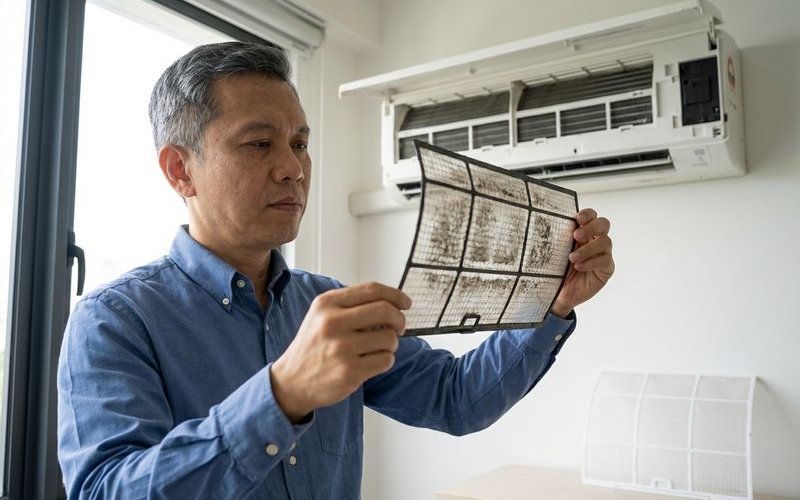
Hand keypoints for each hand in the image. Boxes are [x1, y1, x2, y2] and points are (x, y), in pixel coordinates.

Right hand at [270, 282, 411, 421]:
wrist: (291, 382)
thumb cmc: (312, 347)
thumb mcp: (321, 315)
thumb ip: (351, 304)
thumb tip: (391, 301)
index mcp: (327, 304)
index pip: (372, 290)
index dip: (395, 295)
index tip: (405, 303)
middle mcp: (332, 322)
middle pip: (385, 311)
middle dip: (399, 320)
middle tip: (399, 327)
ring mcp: (341, 347)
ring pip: (389, 338)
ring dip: (391, 344)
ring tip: (376, 349)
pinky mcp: (349, 371)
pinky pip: (386, 360)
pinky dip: (385, 361)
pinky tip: (371, 362)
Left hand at [550, 208, 613, 317]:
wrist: (557, 294)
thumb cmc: (555, 270)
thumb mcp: (553, 252)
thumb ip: (557, 238)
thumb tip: (545, 223)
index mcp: (583, 232)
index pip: (591, 216)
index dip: (587, 214)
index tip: (577, 218)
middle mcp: (594, 240)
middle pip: (604, 224)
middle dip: (591, 227)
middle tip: (576, 236)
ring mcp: (602, 254)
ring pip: (606, 241)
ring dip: (588, 248)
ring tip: (572, 258)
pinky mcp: (606, 269)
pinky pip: (606, 260)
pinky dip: (592, 262)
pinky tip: (579, 267)